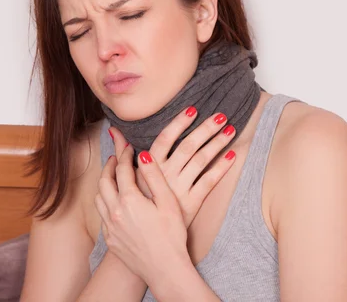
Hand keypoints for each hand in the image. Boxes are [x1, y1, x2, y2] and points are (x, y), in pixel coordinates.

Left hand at [95, 145, 190, 283]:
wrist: (164, 269)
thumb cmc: (171, 236)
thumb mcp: (167, 202)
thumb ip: (154, 177)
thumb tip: (143, 155)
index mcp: (129, 200)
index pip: (122, 169)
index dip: (124, 155)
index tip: (128, 147)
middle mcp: (115, 212)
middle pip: (104, 181)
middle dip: (109, 166)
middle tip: (115, 157)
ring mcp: (110, 227)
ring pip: (99, 198)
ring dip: (104, 184)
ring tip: (112, 177)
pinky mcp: (110, 240)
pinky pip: (102, 215)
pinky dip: (105, 202)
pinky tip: (115, 202)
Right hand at [108, 108, 237, 226]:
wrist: (146, 237)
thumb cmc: (137, 201)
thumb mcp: (129, 175)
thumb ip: (122, 150)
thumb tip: (114, 129)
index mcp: (150, 166)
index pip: (166, 138)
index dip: (179, 123)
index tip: (193, 109)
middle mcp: (165, 175)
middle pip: (188, 146)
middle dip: (206, 129)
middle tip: (221, 116)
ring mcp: (179, 188)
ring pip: (202, 161)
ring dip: (217, 144)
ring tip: (230, 130)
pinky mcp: (192, 202)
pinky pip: (209, 182)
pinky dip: (222, 167)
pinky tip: (232, 155)